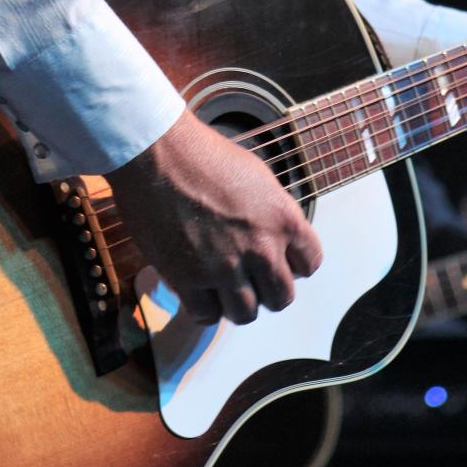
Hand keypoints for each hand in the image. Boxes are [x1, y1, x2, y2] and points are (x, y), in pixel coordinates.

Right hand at [107, 108, 321, 325]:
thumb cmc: (202, 154)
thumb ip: (272, 214)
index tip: (276, 260)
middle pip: (281, 298)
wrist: (156, 151)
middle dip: (266, 289)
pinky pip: (207, 315)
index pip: (310, 264)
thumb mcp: (256, 175)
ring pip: (245, 314)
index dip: (292, 264)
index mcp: (282, 218)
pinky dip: (205, 307)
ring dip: (236, 303)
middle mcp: (260, 247)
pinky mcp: (187, 278)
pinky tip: (199, 289)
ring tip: (222, 285)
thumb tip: (275, 240)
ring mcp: (223, 266)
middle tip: (248, 276)